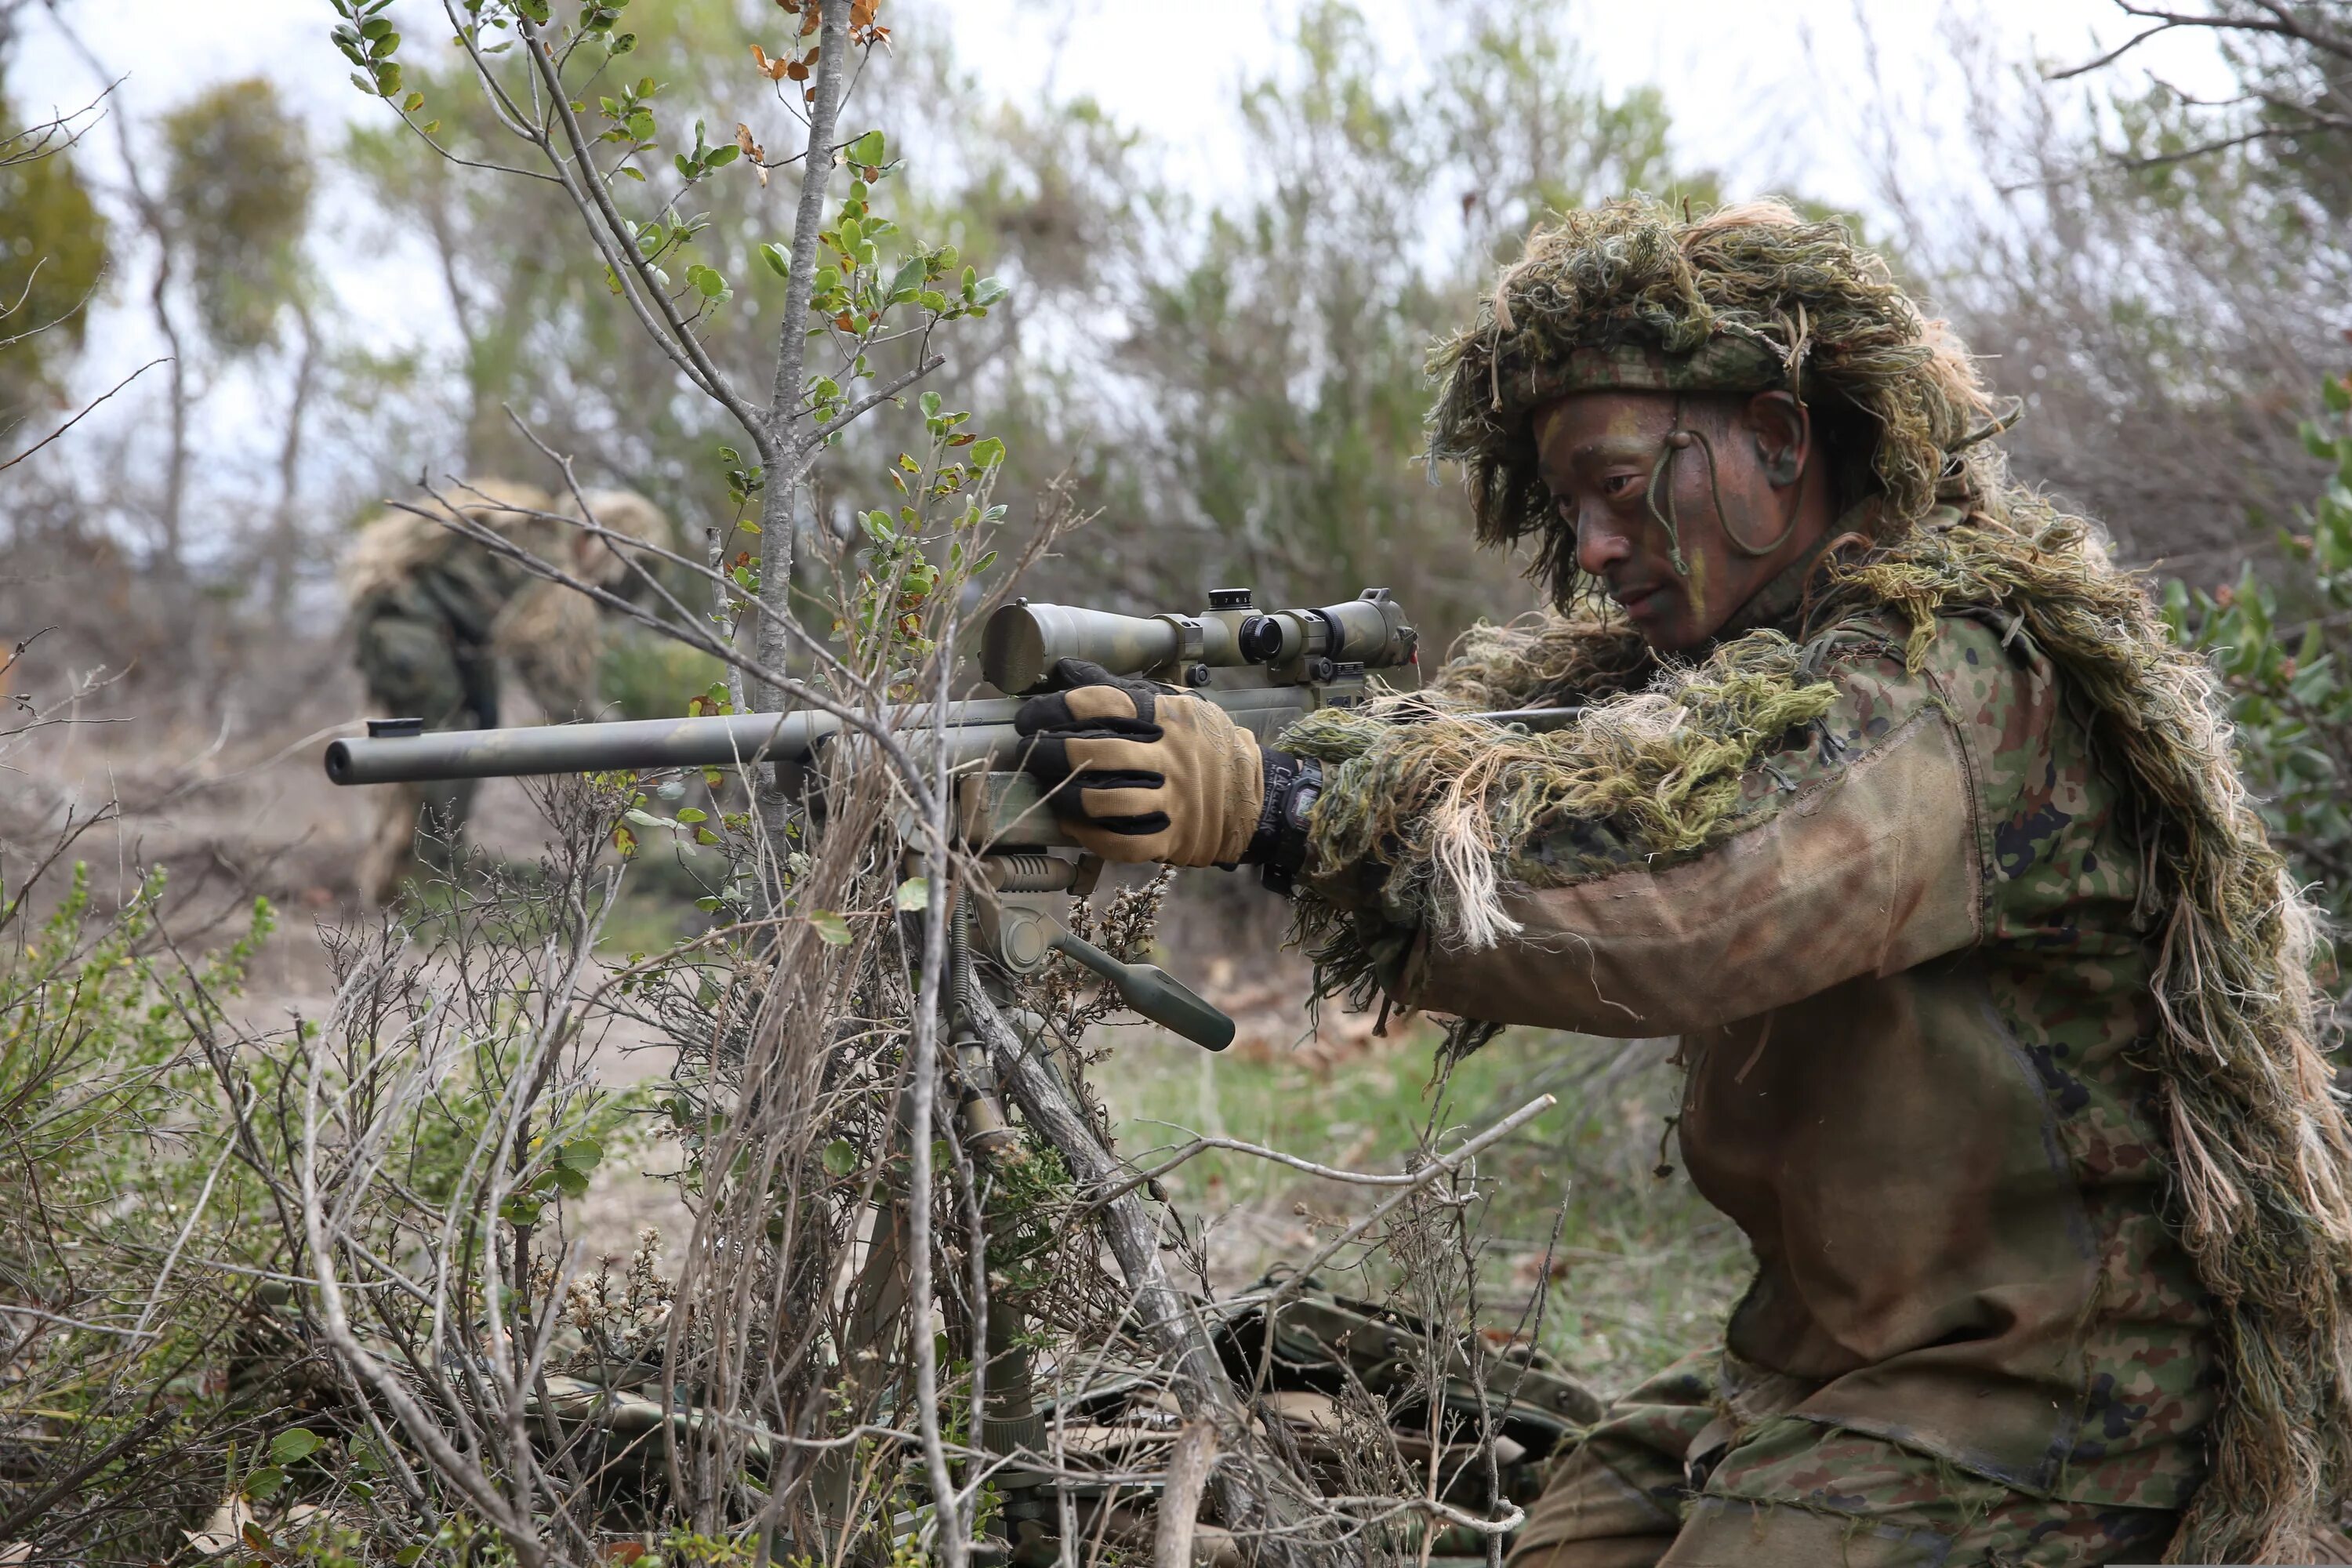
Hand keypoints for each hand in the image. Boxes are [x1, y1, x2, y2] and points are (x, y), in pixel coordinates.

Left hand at [1014, 659, 1264, 864]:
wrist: (1257, 795)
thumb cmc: (1204, 744)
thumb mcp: (1175, 705)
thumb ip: (1122, 690)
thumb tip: (1066, 671)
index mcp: (1166, 716)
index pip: (1101, 704)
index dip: (1054, 709)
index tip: (1028, 717)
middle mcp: (1169, 755)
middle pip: (1094, 752)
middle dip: (1047, 753)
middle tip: (1025, 753)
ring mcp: (1174, 799)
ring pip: (1105, 801)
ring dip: (1065, 798)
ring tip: (1048, 791)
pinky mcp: (1174, 837)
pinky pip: (1124, 842)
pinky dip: (1091, 836)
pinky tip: (1072, 826)